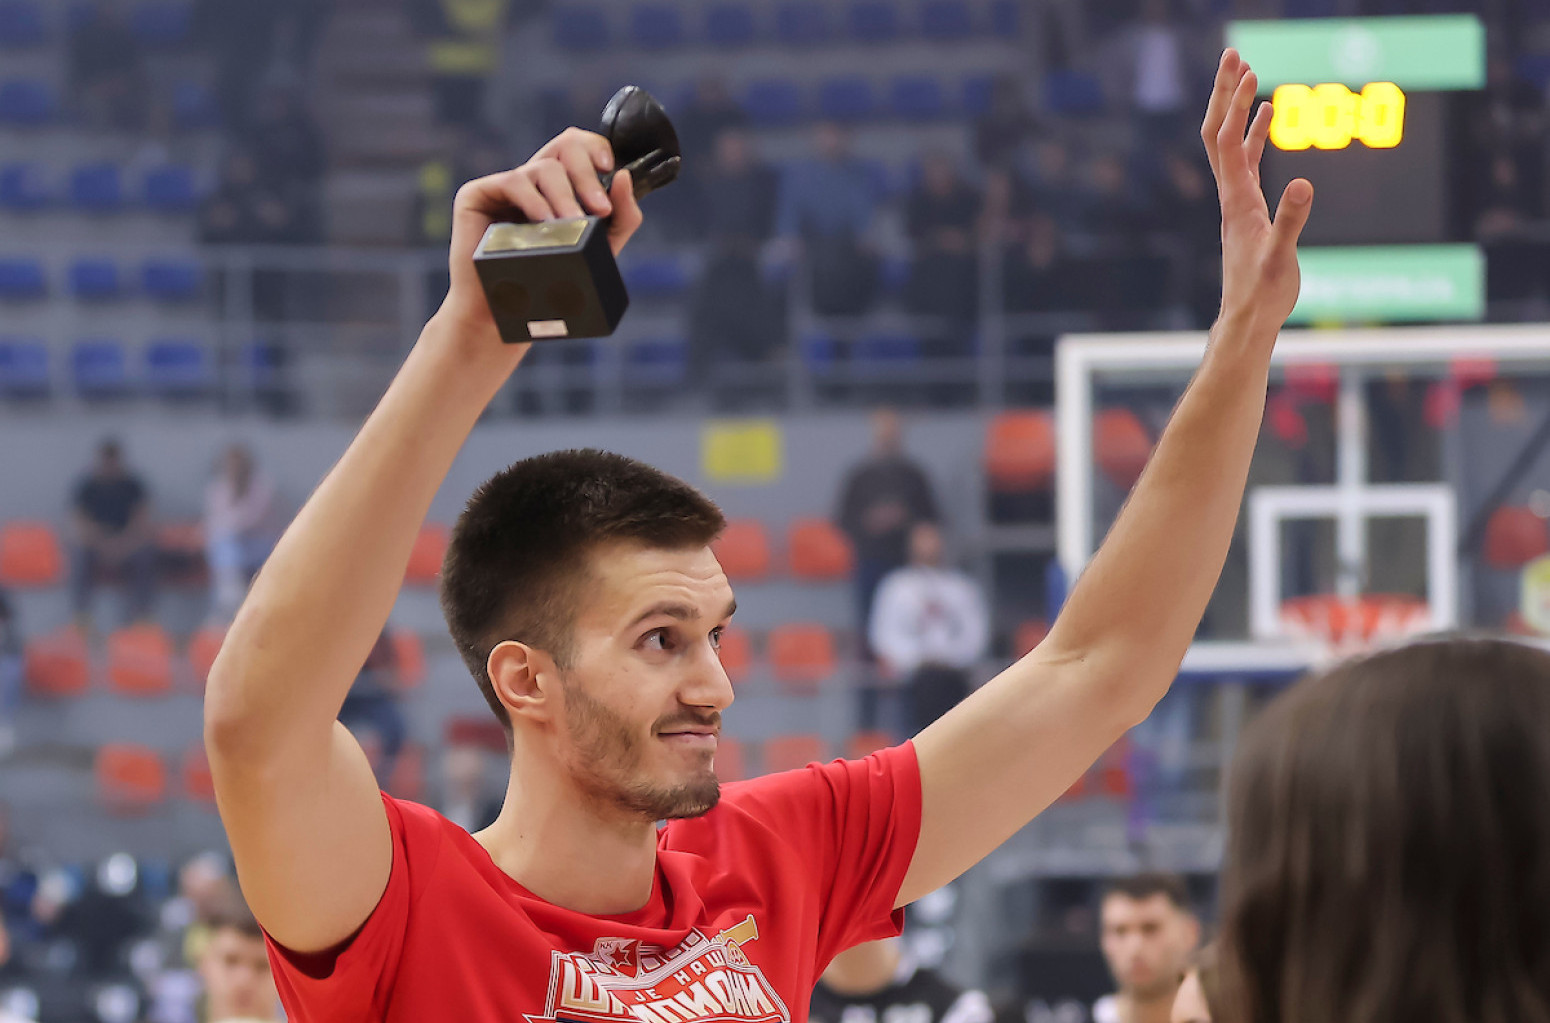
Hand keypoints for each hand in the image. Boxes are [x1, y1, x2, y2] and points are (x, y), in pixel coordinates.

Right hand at [437, 128, 644, 338]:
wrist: (504, 313)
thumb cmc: (551, 282)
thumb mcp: (599, 248)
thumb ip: (621, 216)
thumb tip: (623, 176)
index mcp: (559, 185)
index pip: (578, 146)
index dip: (596, 147)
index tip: (609, 169)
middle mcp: (532, 179)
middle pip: (565, 146)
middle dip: (587, 176)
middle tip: (599, 210)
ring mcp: (504, 185)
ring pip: (544, 167)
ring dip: (566, 196)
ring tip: (573, 225)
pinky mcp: (477, 194)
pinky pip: (513, 181)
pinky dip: (535, 201)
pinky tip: (545, 222)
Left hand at [1201, 49, 1312, 339]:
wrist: (1246, 320)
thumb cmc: (1262, 294)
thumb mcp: (1282, 259)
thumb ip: (1292, 222)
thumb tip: (1302, 184)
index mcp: (1237, 202)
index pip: (1228, 142)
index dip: (1236, 105)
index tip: (1249, 71)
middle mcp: (1231, 197)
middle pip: (1218, 134)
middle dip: (1226, 94)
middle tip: (1234, 56)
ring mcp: (1236, 204)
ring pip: (1230, 147)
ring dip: (1239, 111)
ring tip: (1252, 78)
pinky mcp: (1246, 213)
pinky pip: (1245, 164)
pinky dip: (1254, 138)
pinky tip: (1266, 124)